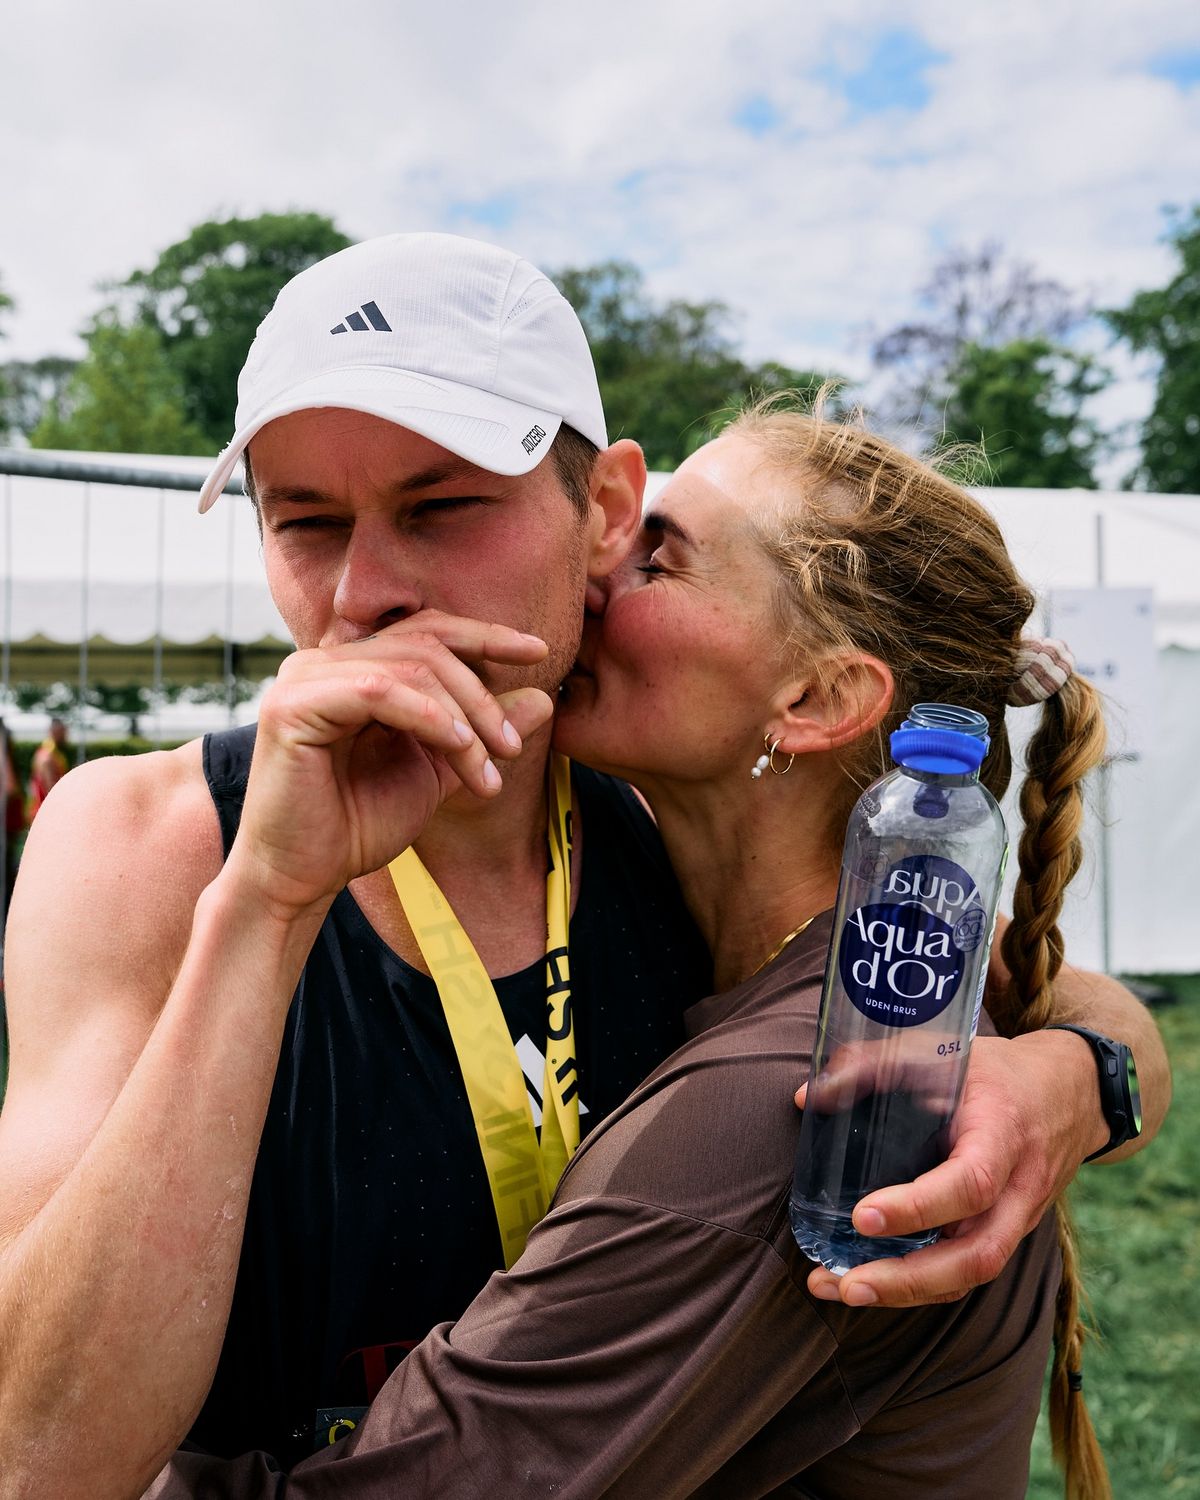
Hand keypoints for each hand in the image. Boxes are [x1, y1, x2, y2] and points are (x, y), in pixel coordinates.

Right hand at [227, 612, 553, 917]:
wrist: (302, 876)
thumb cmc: (358, 825)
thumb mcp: (437, 771)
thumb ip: (480, 733)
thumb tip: (544, 697)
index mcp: (353, 667)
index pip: (427, 630)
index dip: (484, 635)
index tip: (539, 651)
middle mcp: (324, 661)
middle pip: (427, 646)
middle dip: (481, 695)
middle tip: (513, 747)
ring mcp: (303, 677)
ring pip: (410, 668)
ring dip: (464, 716)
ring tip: (489, 765)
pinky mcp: (292, 704)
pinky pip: (378, 691)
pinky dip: (428, 716)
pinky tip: (458, 746)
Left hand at [797, 1029, 1102, 1306]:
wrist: (1069, 1092)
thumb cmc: (995, 1071)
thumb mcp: (943, 1051)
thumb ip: (873, 1065)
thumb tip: (807, 1097)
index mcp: (1003, 1133)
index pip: (971, 1183)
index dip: (918, 1207)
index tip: (861, 1217)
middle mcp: (1018, 1188)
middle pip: (976, 1254)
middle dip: (909, 1279)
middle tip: (847, 1284)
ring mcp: (1019, 1218)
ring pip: (973, 1274)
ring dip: (908, 1292)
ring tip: (842, 1291)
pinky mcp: (1007, 1233)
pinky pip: (969, 1271)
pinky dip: (922, 1286)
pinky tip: (871, 1284)